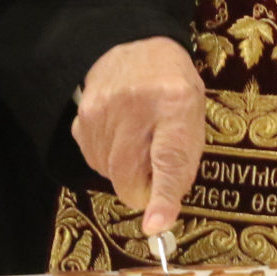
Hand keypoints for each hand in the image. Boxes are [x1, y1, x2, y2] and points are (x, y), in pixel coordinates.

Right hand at [73, 36, 205, 237]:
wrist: (138, 50)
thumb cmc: (173, 91)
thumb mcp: (193, 119)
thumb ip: (182, 164)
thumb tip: (160, 213)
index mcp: (176, 104)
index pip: (169, 158)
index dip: (162, 196)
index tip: (155, 224)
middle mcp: (137, 105)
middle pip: (130, 176)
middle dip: (143, 189)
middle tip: (154, 170)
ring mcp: (104, 109)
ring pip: (109, 174)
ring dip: (125, 171)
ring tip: (138, 141)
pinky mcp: (83, 116)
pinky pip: (93, 160)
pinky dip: (108, 159)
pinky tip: (119, 134)